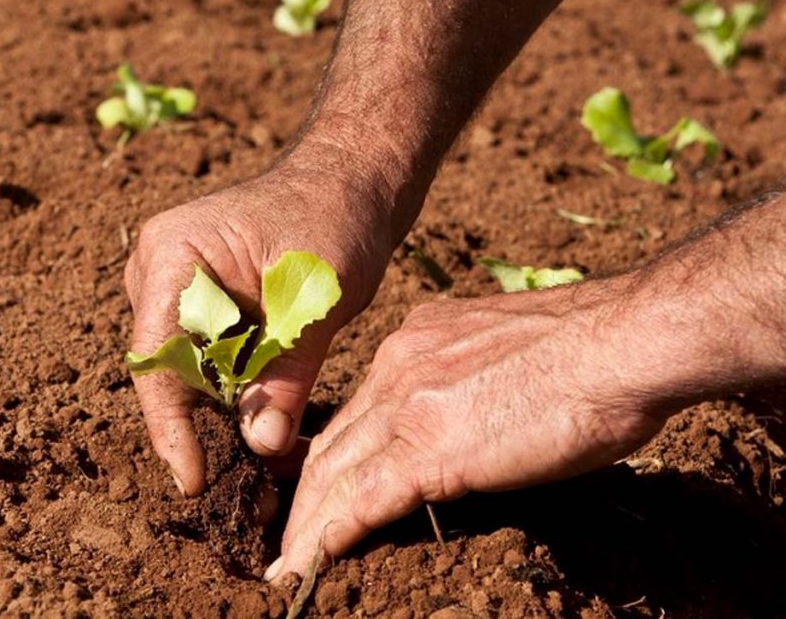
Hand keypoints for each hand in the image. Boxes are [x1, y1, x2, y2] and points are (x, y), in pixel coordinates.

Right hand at [124, 162, 393, 495]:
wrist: (351, 181)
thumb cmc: (335, 217)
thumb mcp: (317, 299)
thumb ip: (287, 372)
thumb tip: (260, 445)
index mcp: (172, 255)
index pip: (155, 357)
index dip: (170, 426)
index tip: (193, 479)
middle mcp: (157, 272)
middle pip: (167, 372)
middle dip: (203, 428)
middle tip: (245, 488)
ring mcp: (173, 287)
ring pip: (188, 373)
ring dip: (223, 415)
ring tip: (264, 463)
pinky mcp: (198, 304)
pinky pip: (208, 362)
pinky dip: (237, 393)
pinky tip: (267, 424)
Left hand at [267, 277, 676, 580]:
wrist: (620, 343)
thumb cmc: (592, 350)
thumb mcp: (506, 351)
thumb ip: (470, 378)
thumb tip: (474, 411)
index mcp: (417, 342)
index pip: (359, 410)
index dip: (335, 454)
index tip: (322, 485)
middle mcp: (397, 366)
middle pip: (333, 441)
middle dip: (306, 493)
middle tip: (288, 532)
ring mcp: (406, 405)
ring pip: (333, 473)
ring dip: (307, 524)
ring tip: (289, 562)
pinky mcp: (426, 449)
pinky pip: (361, 502)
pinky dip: (327, 538)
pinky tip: (306, 566)